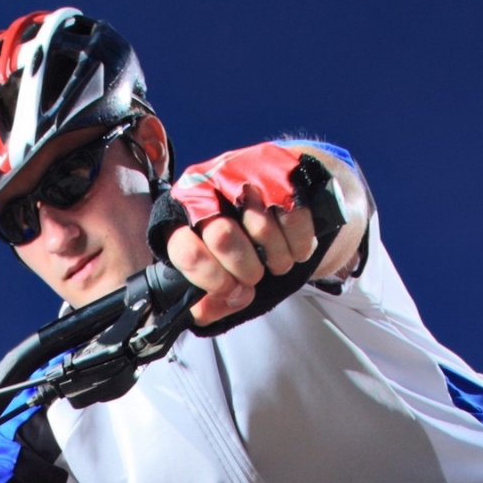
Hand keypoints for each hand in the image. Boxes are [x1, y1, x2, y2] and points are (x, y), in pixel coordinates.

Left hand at [163, 143, 319, 327]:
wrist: (282, 195)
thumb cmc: (244, 237)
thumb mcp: (218, 266)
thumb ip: (206, 296)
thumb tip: (202, 312)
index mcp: (183, 212)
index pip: (185, 249)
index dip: (211, 279)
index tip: (230, 292)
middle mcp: (208, 184)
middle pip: (222, 237)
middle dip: (245, 270)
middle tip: (254, 277)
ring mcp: (245, 171)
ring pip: (261, 229)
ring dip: (276, 259)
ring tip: (276, 260)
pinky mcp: (280, 170)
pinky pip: (293, 218)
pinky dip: (299, 244)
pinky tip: (295, 247)